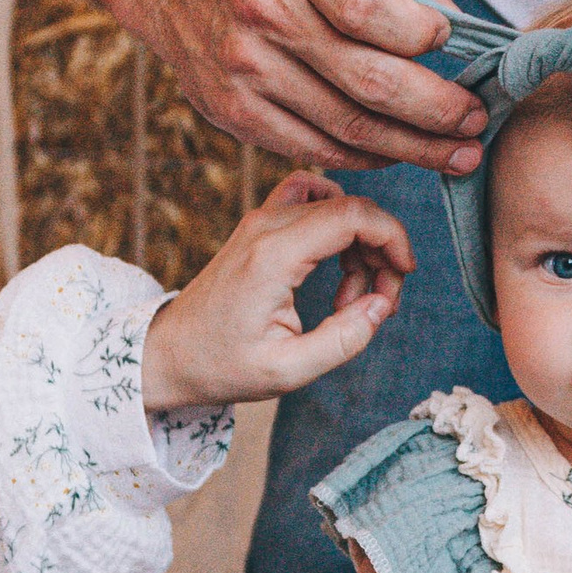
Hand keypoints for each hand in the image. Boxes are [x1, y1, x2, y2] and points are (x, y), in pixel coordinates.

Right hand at [128, 0, 490, 175]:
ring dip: (412, 148)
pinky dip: (366, 157)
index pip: (368, 8)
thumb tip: (445, 11)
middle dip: (436, 110)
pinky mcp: (235, 113)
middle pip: (368, 80)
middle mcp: (264, 15)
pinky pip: (315, 148)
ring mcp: (245, 71)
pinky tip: (399, 153)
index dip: (420, 33)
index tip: (450, 42)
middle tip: (476, 121)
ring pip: (347, 126)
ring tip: (457, 153)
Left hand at [139, 175, 413, 412]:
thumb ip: (344, 339)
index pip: (354, 214)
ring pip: (334, 201)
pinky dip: (335, 227)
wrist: (167, 354)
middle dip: (381, 251)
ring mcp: (259, 220)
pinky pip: (310, 201)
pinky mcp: (258, 226)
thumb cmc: (221, 366)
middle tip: (377, 303)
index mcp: (273, 256)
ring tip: (348, 298)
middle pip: (350, 207)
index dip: (394, 239)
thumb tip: (382, 304)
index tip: (403, 277)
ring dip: (358, 241)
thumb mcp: (288, 371)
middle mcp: (266, 225)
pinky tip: (333, 267)